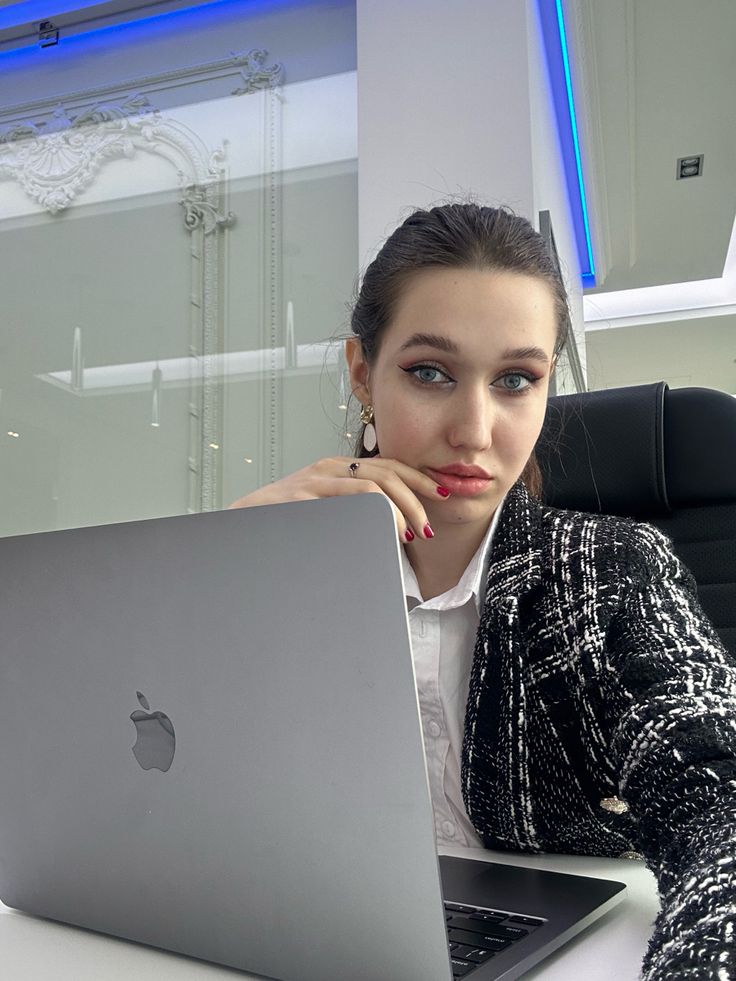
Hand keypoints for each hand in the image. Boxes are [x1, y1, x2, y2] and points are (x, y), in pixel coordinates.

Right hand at [227, 456, 449, 543]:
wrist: (237, 530)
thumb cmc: (283, 528)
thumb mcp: (325, 515)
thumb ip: (354, 516)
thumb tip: (395, 534)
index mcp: (339, 469)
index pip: (389, 465)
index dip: (420, 479)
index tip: (443, 493)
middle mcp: (331, 468)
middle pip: (389, 472)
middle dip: (418, 496)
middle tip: (429, 525)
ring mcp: (317, 479)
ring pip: (376, 483)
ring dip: (402, 508)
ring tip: (411, 534)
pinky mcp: (305, 494)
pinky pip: (353, 496)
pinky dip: (379, 512)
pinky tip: (387, 531)